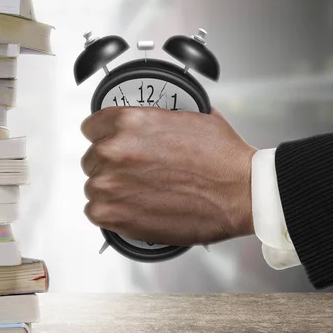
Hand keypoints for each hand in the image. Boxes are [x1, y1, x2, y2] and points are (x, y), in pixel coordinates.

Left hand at [81, 107, 256, 246]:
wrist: (240, 193)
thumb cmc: (222, 160)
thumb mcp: (190, 117)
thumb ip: (157, 119)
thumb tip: (151, 121)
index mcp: (129, 122)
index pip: (91, 127)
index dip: (103, 137)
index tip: (111, 145)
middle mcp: (114, 151)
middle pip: (92, 159)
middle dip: (110, 166)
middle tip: (134, 174)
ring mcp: (111, 184)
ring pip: (93, 187)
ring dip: (110, 190)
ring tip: (137, 194)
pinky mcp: (114, 215)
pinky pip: (94, 212)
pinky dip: (109, 214)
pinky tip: (130, 210)